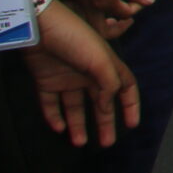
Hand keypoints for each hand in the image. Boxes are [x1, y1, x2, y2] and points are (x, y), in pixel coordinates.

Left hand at [24, 0, 140, 147]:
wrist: (40, 28)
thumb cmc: (76, 39)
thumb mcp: (100, 61)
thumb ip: (109, 85)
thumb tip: (108, 108)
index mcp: (106, 67)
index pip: (125, 88)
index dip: (130, 105)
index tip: (132, 125)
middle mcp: (88, 75)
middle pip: (100, 103)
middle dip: (104, 123)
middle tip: (107, 144)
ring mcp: (66, 78)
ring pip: (74, 107)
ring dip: (78, 125)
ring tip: (79, 143)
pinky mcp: (45, 81)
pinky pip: (50, 104)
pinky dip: (54, 117)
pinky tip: (59, 128)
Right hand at [70, 0, 152, 33]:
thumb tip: (148, 1)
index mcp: (104, 0)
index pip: (125, 13)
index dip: (137, 8)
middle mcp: (89, 5)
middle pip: (103, 32)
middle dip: (117, 30)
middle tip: (128, 21)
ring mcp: (77, 1)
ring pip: (89, 25)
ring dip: (103, 25)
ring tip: (115, 18)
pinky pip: (81, 13)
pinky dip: (93, 14)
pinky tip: (100, 4)